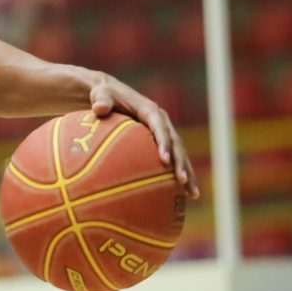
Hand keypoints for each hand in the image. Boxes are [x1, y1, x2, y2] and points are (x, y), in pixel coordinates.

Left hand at [88, 73, 199, 198]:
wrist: (111, 95)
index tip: (165, 160)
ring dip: (187, 173)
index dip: (164, 143)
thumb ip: (101, 100)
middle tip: (182, 182)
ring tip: (192, 194)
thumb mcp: (101, 94)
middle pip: (175, 144)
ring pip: (179, 155)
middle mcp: (162, 122)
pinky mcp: (161, 142)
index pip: (160, 127)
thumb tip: (99, 108)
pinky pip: (171, 160)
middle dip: (180, 163)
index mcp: (150, 111)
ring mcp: (163, 133)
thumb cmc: (104, 96)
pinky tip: (181, 196)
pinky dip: (177, 175)